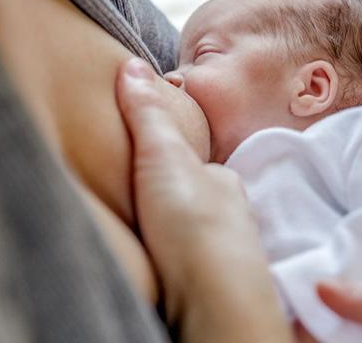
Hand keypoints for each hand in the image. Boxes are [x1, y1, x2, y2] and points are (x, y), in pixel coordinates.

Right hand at [116, 58, 291, 341]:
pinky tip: (163, 266)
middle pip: (198, 199)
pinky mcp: (209, 287)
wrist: (213, 296)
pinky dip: (176, 261)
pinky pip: (191, 265)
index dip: (173, 157)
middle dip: (175, 197)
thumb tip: (131, 64)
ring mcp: (224, 254)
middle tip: (143, 198)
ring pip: (197, 235)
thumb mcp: (162, 155)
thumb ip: (147, 114)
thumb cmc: (193, 224)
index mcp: (222, 181)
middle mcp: (231, 215)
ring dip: (177, 232)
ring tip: (149, 233)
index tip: (151, 160)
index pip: (198, 162)